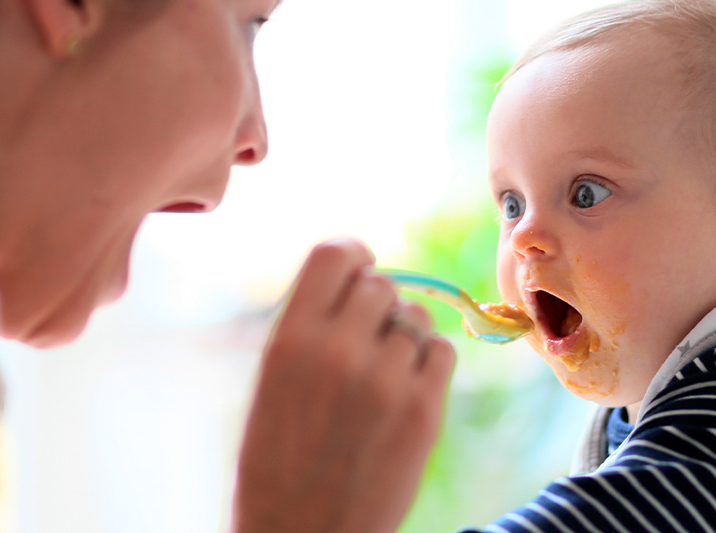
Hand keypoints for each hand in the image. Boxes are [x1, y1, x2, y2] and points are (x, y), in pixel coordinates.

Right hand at [233, 238, 455, 532]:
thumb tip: (361, 278)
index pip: (334, 253)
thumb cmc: (278, 462)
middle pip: (381, 283)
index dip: (353, 254)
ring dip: (404, 334)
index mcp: (290, 340)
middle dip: (377, 304)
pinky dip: (429, 362)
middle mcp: (339, 351)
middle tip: (366, 339)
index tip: (360, 266)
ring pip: (416, 318)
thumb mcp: (272, 382)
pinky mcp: (424, 413)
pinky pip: (443, 351)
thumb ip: (311, 326)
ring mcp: (386, 382)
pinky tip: (405, 389)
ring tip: (381, 373)